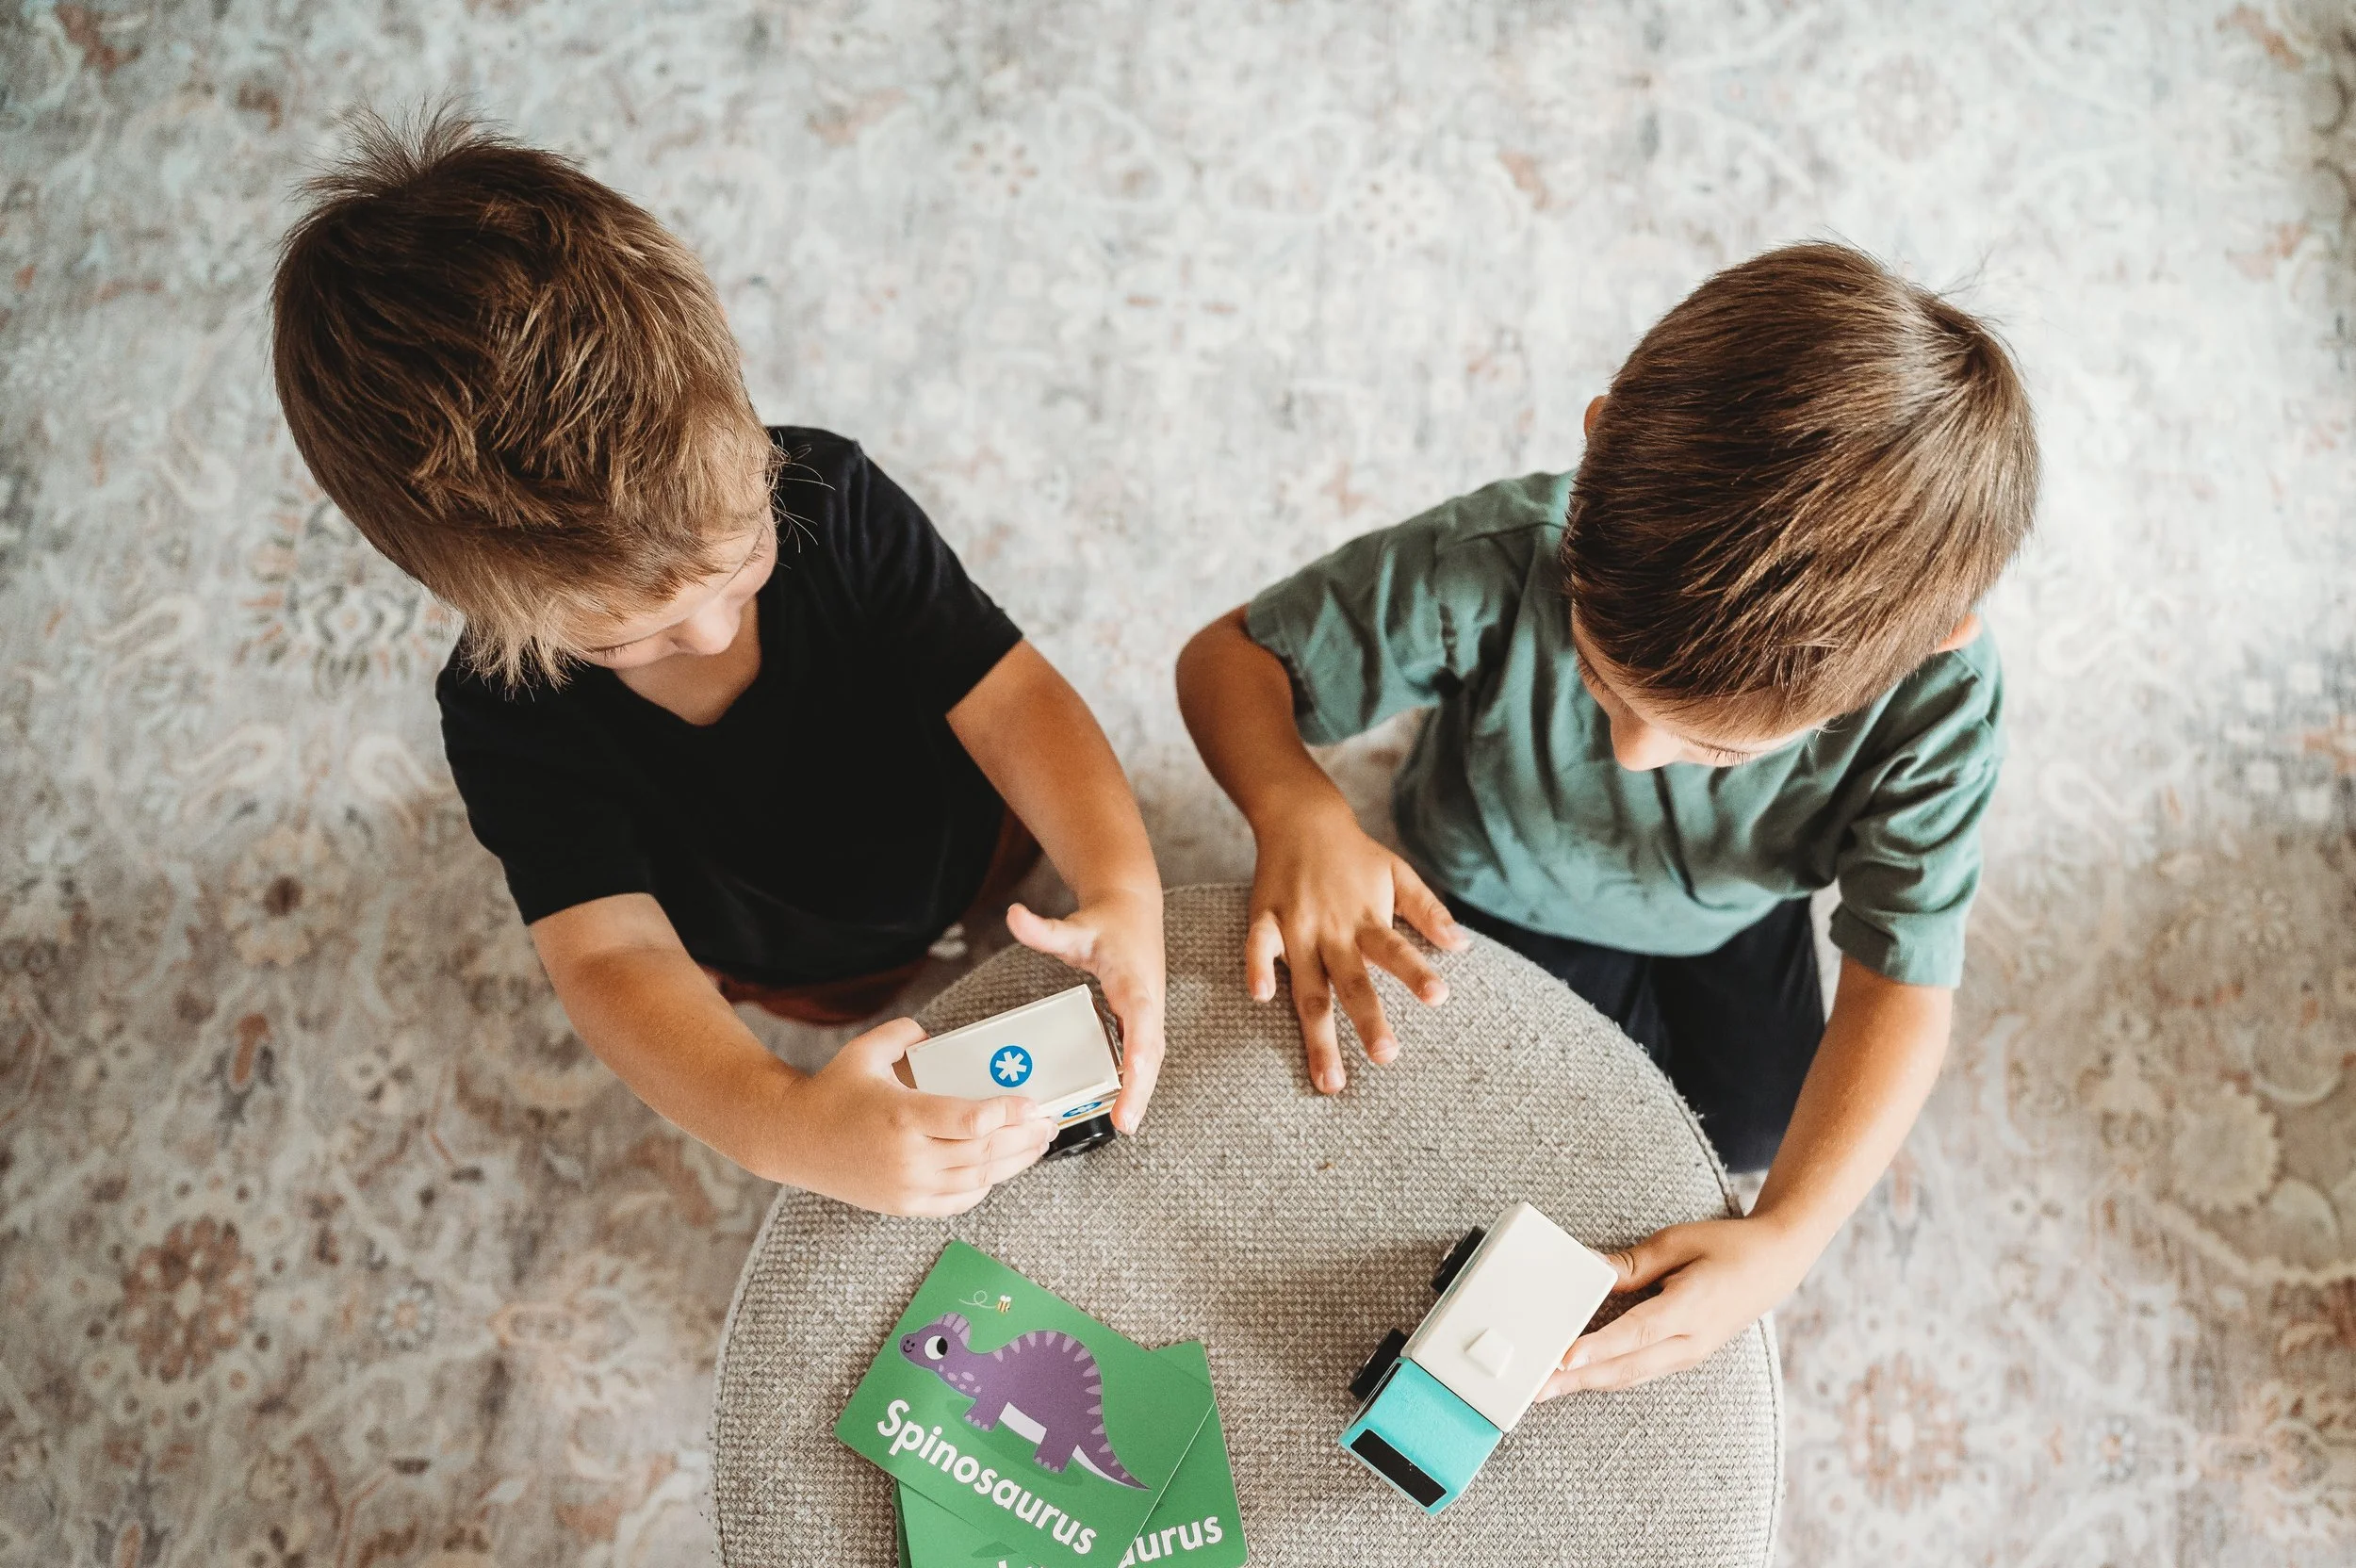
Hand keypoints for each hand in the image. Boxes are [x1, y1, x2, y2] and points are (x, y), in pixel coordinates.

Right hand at [775, 1017, 1053, 1215]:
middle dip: (1024, 1137)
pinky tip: (1001, 1168)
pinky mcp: (904, 1206)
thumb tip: (935, 1034)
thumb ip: (904, 1034)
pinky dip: (985, 1185)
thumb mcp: (866, 1051)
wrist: (793, 1140)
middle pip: (984, 1152)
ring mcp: (907, 1187)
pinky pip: (958, 1200)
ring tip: (1037, 1144)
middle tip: (1049, 1122)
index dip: (1009, 1114)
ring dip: (1014, 1163)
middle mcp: (908, 1157)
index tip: (1033, 1103)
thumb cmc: (833, 1092)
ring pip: (978, 1179)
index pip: (972, 1121)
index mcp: (903, 1115)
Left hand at [1006, 886, 1165, 1132]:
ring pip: (1151, 1060)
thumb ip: (1044, 929)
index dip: (1139, 1051)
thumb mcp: (1075, 927)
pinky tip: (1121, 1107)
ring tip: (1123, 1124)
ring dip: (1141, 1091)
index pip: (1142, 1021)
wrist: (1135, 911)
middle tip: (1124, 1124)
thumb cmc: (1107, 923)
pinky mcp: (1143, 1022)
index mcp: (1135, 982)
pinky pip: (1143, 1057)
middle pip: (1151, 1052)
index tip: (1133, 1076)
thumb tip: (1014, 916)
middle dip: (1141, 1088)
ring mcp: (1149, 1015)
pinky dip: (1136, 1082)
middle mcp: (1148, 1003)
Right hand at [1246, 792, 1470, 1092]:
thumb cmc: (1354, 853)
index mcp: (1368, 920)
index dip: (1415, 973)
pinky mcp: (1264, 918)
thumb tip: (1463, 947)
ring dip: (1318, 1035)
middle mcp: (1333, 930)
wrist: (1301, 816)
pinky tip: (1261, 998)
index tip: (1438, 997)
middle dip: (1368, 1021)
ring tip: (1330, 1080)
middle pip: (1352, 983)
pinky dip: (1258, 968)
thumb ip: (1428, 911)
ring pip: (1308, 988)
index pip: (1395, 950)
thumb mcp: (1398, 875)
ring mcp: (1296, 926)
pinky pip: (1258, 946)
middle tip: (1386, 1058)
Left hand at [1541, 1217, 1816, 1395]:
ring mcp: (1689, 1354)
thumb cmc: (1728, 1248)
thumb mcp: (1677, 1242)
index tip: (1566, 1358)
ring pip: (1632, 1376)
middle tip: (1539, 1387)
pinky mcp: (1685, 1356)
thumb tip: (1590, 1269)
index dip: (1600, 1347)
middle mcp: (1691, 1341)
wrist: (1775, 1265)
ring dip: (1589, 1383)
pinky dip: (1609, 1377)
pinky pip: (1640, 1372)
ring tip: (1549, 1388)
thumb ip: (1632, 1263)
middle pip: (1628, 1367)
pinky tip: (1581, 1377)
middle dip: (1580, 1379)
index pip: (1638, 1332)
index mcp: (1692, 1307)